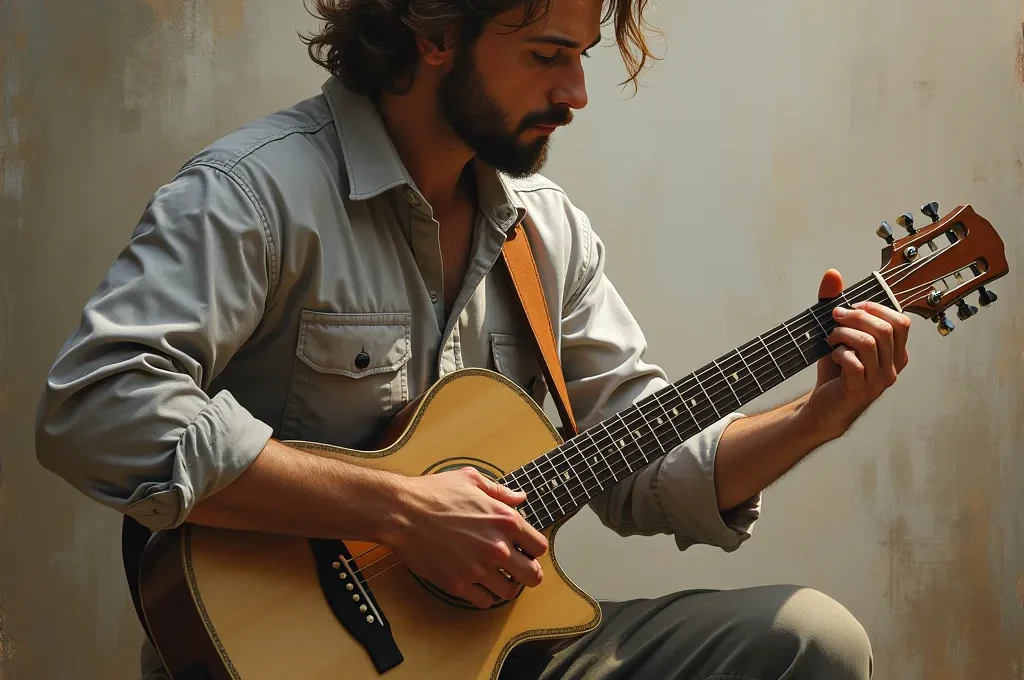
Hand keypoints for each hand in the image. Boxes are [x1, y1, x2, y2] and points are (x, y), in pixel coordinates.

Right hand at [390, 467, 547, 608]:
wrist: (403, 512)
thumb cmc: (434, 493)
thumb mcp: (471, 480)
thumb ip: (500, 491)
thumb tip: (519, 497)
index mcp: (504, 520)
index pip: (539, 546)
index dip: (534, 549)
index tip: (525, 549)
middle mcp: (496, 547)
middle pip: (533, 576)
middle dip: (528, 574)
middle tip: (518, 571)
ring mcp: (478, 569)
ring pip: (509, 592)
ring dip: (506, 585)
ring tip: (496, 577)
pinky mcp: (459, 584)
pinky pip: (484, 602)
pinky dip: (484, 596)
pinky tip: (478, 585)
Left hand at [804, 269, 911, 438]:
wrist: (823, 407)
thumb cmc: (835, 369)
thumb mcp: (837, 334)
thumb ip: (837, 305)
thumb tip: (832, 273)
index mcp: (896, 352)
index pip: (900, 321)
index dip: (874, 308)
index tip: (851, 307)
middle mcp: (893, 367)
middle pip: (885, 329)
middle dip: (856, 316)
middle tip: (834, 317)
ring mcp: (879, 381)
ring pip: (869, 343)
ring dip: (843, 334)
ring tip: (830, 337)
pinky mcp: (860, 391)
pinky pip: (854, 364)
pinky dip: (838, 353)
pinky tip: (832, 356)